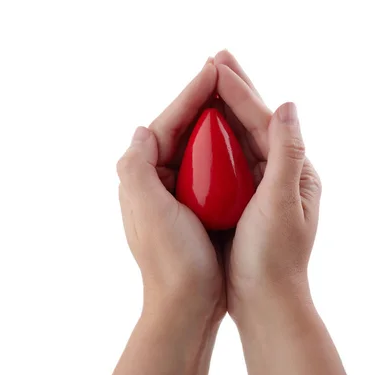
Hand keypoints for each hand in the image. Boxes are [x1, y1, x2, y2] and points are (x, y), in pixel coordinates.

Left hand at [116, 59, 224, 323]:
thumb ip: (137, 165)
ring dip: (212, 121)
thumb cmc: (170, 260)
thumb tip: (141, 129)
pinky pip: (205, 167)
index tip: (214, 69)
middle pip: (179, 130)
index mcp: (139, 177)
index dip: (190, 95)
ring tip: (234, 95)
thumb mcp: (147, 209)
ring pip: (193, 146)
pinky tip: (238, 139)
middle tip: (226, 71)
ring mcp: (171, 194)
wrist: (186, 304)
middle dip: (201, 101)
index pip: (166, 124)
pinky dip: (220, 149)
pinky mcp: (190, 207)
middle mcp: (152, 181)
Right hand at [212, 51, 321, 320]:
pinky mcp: (241, 199)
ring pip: (237, 138)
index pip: (265, 120)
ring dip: (220, 109)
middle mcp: (279, 173)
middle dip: (232, 90)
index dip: (241, 90)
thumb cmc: (275, 259)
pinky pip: (225, 159)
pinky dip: (212, 139)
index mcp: (295, 171)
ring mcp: (259, 186)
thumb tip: (288, 104)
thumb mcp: (283, 204)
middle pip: (252, 121)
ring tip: (205, 83)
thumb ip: (288, 153)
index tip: (218, 64)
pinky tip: (197, 129)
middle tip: (215, 57)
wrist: (264, 301)